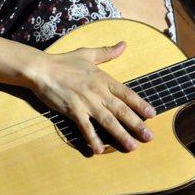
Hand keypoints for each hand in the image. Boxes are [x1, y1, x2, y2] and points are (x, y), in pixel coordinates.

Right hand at [28, 41, 155, 153]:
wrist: (41, 69)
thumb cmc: (64, 61)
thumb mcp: (88, 54)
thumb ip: (107, 52)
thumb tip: (123, 45)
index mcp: (104, 79)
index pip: (127, 93)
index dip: (140, 104)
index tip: (152, 114)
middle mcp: (98, 92)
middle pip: (122, 110)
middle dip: (137, 124)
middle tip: (149, 136)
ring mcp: (86, 102)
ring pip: (108, 121)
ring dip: (121, 134)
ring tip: (132, 146)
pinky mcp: (73, 111)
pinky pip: (85, 127)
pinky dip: (93, 139)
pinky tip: (100, 150)